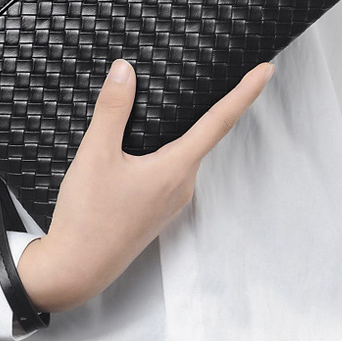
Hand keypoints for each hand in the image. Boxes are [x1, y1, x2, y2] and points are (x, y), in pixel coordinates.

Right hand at [16, 57, 274, 312]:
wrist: (75, 269)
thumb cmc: (87, 216)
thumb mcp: (95, 154)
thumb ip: (112, 109)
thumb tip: (125, 71)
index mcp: (175, 169)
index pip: (220, 121)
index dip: (245, 93)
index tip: (266, 71)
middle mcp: (182, 185)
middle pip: (203, 136)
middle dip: (211, 107)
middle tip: (216, 75)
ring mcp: (171, 201)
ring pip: (183, 154)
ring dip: (183, 131)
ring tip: (169, 106)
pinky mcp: (157, 210)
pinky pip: (170, 171)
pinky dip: (167, 150)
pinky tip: (143, 145)